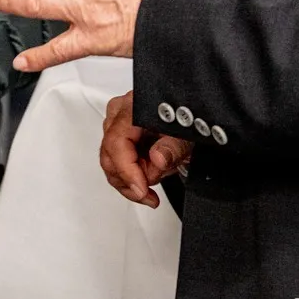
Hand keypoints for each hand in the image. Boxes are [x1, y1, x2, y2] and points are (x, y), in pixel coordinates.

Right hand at [100, 91, 191, 207]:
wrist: (187, 116)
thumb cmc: (185, 121)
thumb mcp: (188, 135)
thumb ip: (174, 147)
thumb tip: (158, 159)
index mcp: (132, 107)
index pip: (116, 142)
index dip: (127, 171)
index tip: (141, 190)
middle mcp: (119, 113)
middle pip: (110, 156)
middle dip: (132, 180)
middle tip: (152, 191)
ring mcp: (115, 124)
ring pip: (110, 163)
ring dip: (133, 179)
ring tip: (157, 177)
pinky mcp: (117, 135)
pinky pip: (115, 162)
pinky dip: (131, 175)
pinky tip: (148, 177)